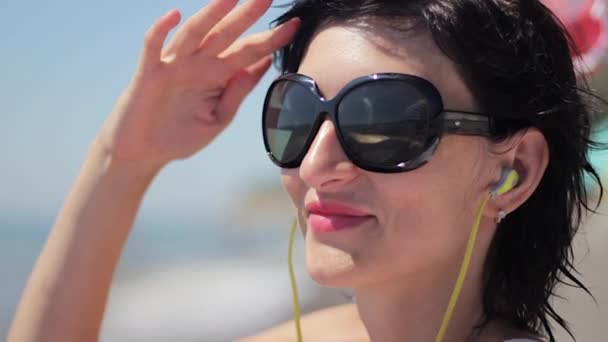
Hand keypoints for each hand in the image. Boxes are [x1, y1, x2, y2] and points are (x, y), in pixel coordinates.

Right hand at [97, 0, 299, 166]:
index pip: (249, 52)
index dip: (271, 39)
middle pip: (226, 34)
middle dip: (247, 15)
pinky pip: (153, 46)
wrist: (143, 153)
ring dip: (211, 15)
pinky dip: (161, 30)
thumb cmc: (180, 136)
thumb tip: (263, 64)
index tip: (295, 25)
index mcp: (217, 76)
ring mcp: (173, 66)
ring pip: (194, 33)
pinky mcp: (149, 73)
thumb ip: (238, 92)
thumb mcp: (218, 118)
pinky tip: (175, 15)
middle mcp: (197, 65)